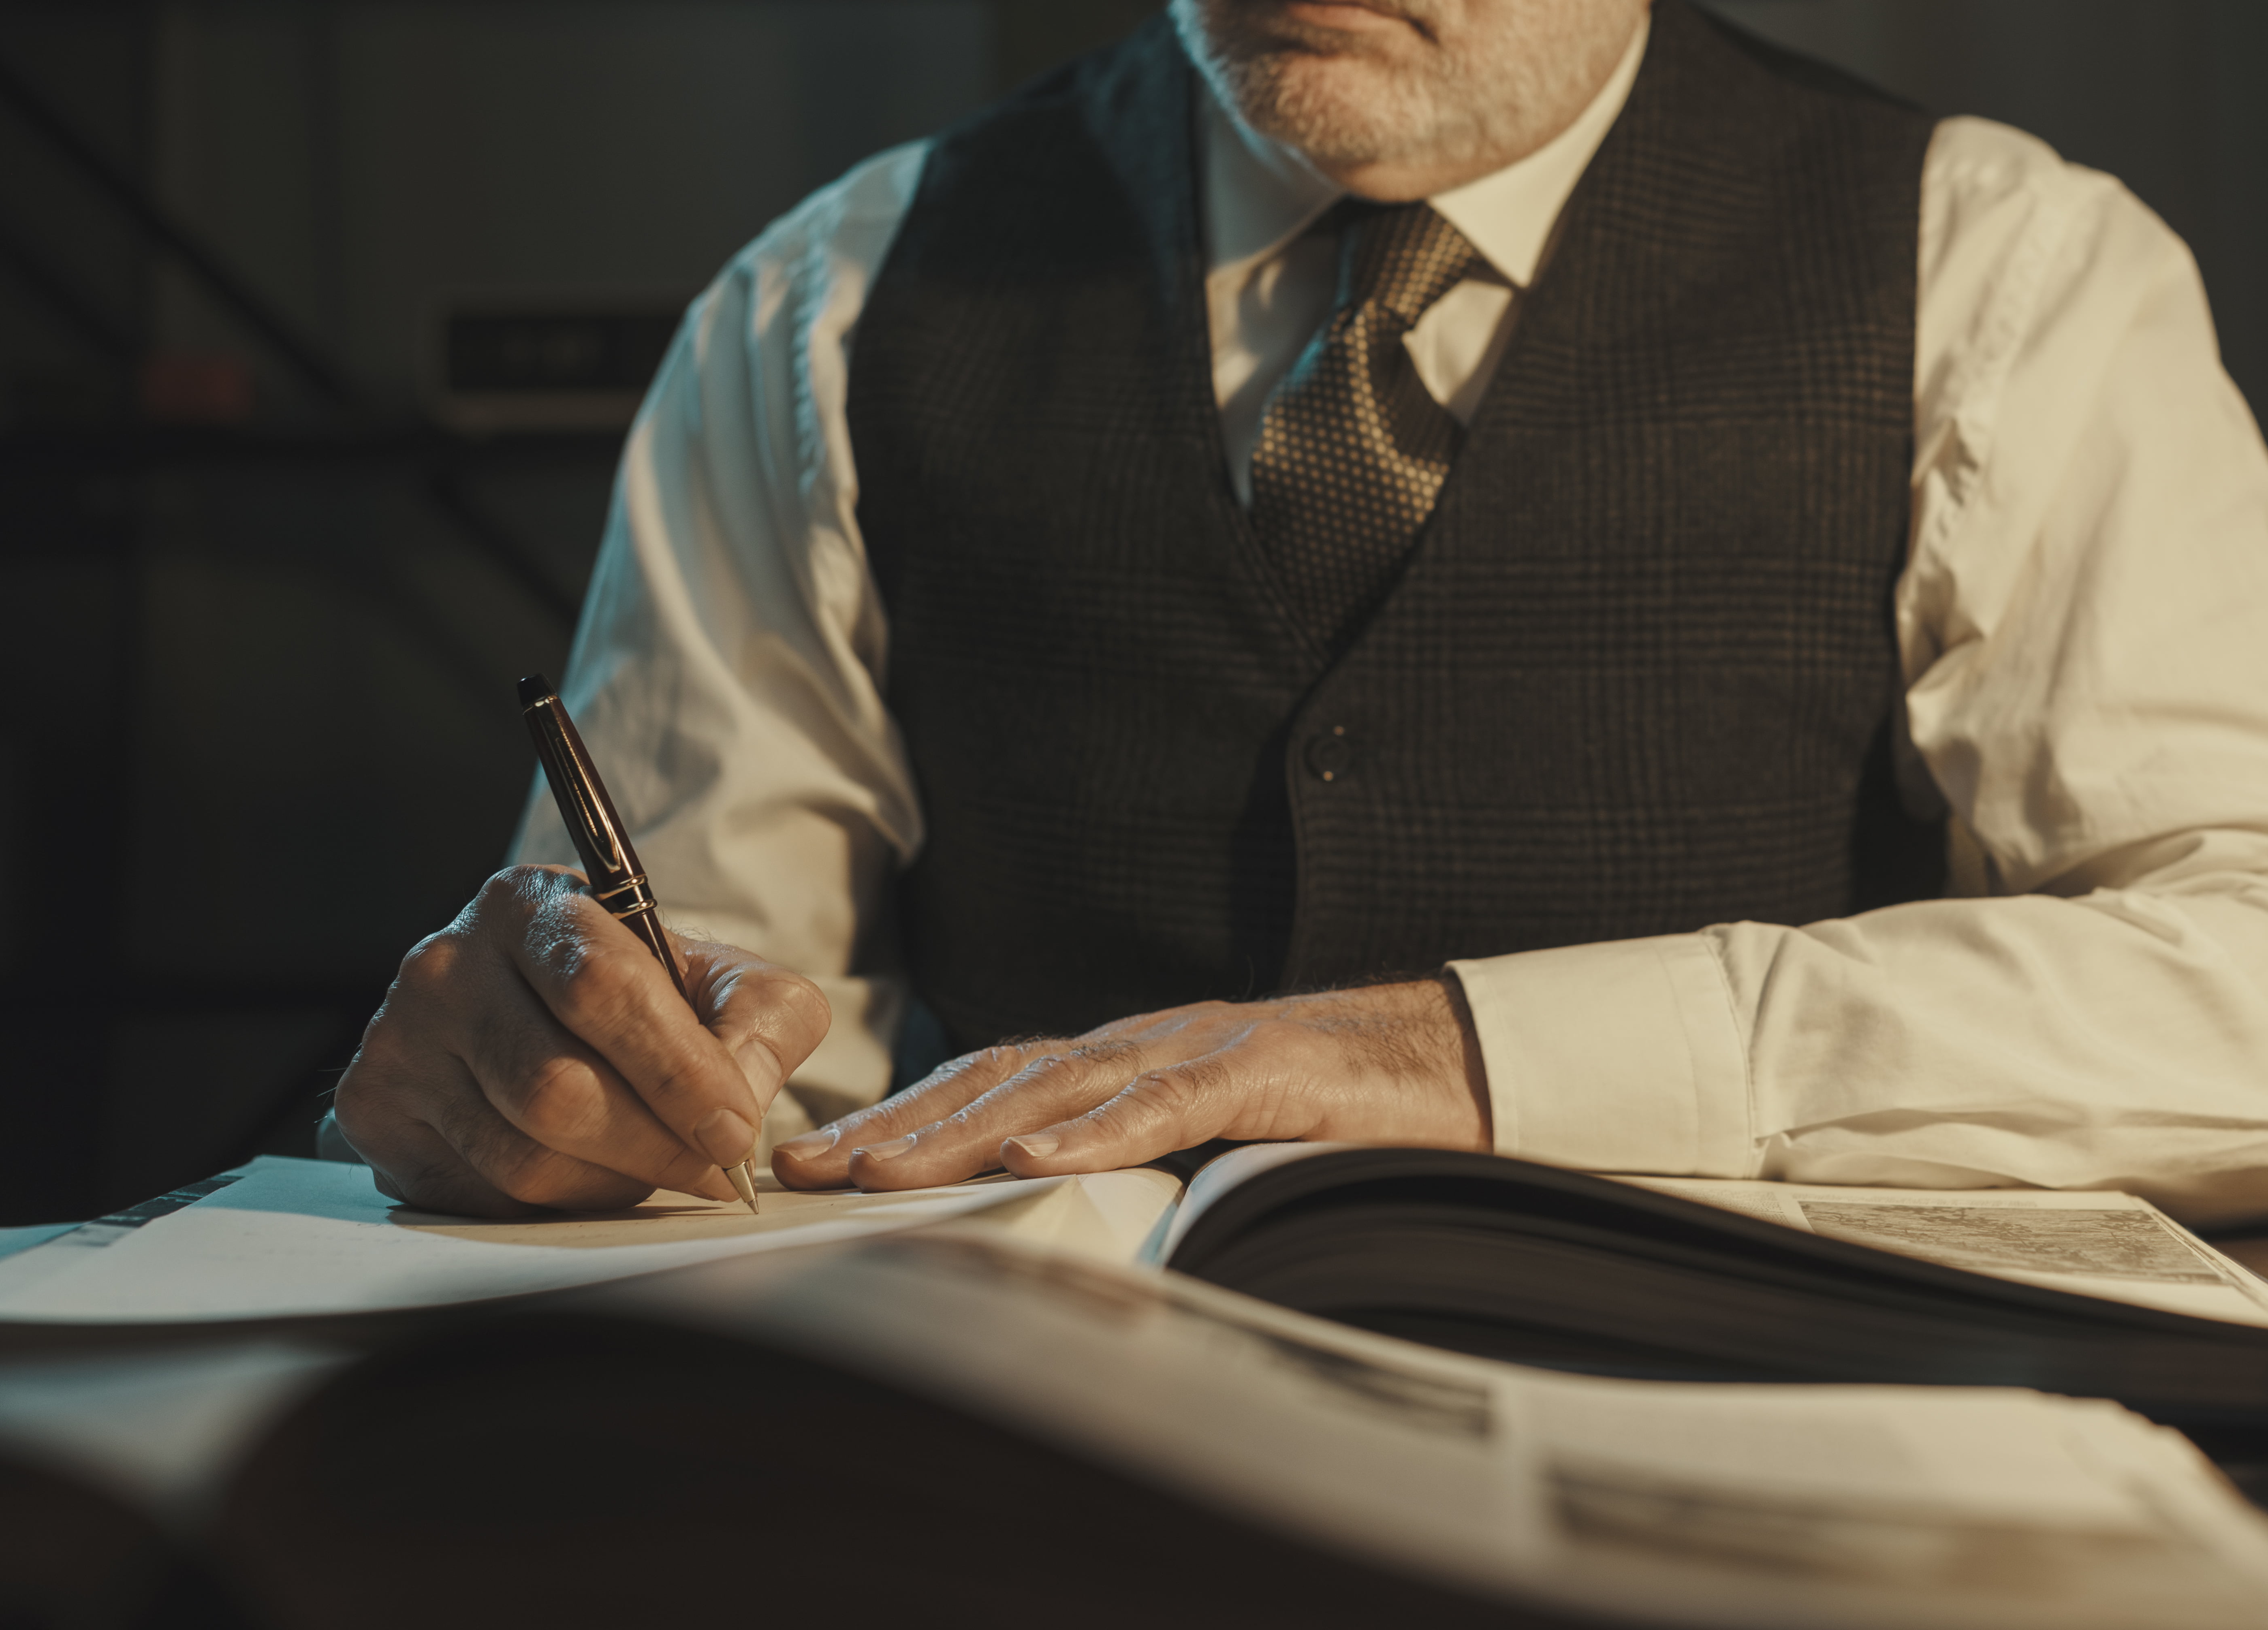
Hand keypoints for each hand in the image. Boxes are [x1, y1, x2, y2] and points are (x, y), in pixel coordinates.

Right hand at [333, 866, 830, 1216]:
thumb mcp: (724, 979)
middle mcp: (446, 963)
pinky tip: (591, 1175)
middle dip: (655, 1146)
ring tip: (657, 1171)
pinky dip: (556, 1204)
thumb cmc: (641, 995)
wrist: (535, 1008)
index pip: (603, 988)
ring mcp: (397, 1039)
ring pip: (520, 1156)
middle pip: (556, 1088)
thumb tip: (739, 1107)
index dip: (678, 1072)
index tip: (735, 1130)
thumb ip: (762, 1022)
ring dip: (613, 1184)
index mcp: (529, 903)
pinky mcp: (372, 1111)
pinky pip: (480, 1193)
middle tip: (712, 1173)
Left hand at [769, 979, 1490, 1190]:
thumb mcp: (1217, 1145)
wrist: (1456, 1065)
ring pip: (1061, 1085)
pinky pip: (1166, 1101)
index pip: (999, 1082)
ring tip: (886, 1169)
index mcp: (1135, 1060)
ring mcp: (1204, 1048)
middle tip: (811, 1163)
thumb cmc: (1338, 1113)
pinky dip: (1095, 1132)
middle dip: (899, 1123)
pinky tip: (1033, 1160)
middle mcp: (1150, 1042)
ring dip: (964, 1130)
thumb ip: (1143, 1169)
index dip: (910, 1114)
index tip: (826, 1155)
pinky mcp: (1264, 1070)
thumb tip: (1056, 1225)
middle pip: (1002, 1079)